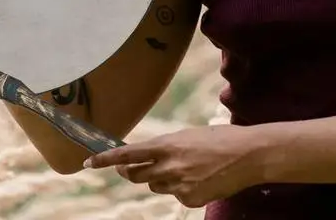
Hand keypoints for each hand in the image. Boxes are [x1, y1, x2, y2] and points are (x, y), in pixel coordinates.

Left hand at [82, 124, 266, 208]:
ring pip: (155, 185)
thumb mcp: (185, 136)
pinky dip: (180, 189)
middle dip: (128, 172)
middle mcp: (168, 166)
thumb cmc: (216, 139)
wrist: (246, 155)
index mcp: (166, 144)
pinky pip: (175, 195)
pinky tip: (198, 179)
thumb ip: (164, 148)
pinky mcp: (189, 200)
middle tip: (128, 168)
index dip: (106, 159)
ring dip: (159, 179)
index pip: (127, 154)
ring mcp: (179, 185)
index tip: (89, 163)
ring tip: (182, 167)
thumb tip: (148, 157)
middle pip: (135, 175)